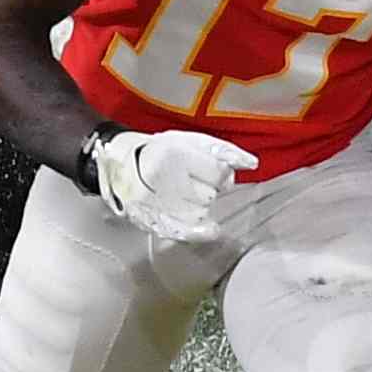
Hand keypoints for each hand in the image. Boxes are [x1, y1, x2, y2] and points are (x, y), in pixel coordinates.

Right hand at [88, 124, 251, 240]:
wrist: (119, 162)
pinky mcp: (152, 221)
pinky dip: (201, 231)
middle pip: (211, 195)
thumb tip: (252, 164)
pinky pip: (185, 232)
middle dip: (209, 189)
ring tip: (186, 194)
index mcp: (174, 156)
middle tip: (194, 182)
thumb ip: (222, 151)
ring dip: (201, 205)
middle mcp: (164, 181)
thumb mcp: (189, 140)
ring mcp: (157, 204)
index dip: (219, 173)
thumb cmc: (159, 149)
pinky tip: (211, 228)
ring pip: (200, 212)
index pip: (218, 174)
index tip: (210, 171)